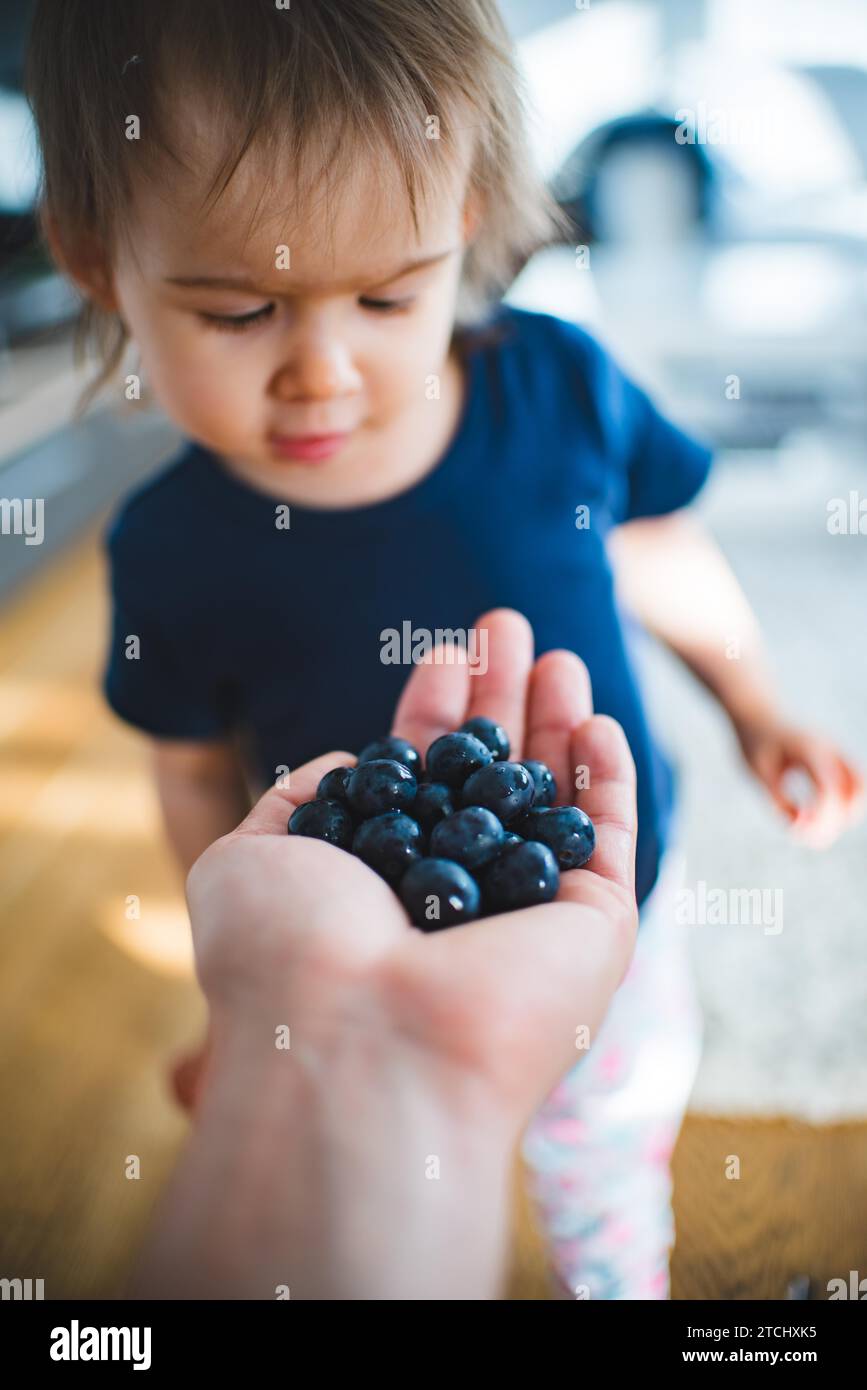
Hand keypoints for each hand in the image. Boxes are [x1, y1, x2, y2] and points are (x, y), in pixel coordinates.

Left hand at [187, 608, 638, 1125]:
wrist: (353, 1042)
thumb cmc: (285, 955)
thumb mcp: (251, 858)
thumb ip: (297, 801)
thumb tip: (346, 762)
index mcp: (385, 891)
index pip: (420, 788)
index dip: (431, 718)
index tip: (439, 654)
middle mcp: (459, 904)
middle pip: (492, 782)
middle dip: (501, 700)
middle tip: (507, 625)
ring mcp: (530, 918)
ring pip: (555, 802)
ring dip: (559, 723)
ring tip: (557, 651)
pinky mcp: (596, 929)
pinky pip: (610, 841)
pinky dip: (609, 780)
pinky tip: (596, 721)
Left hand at [735, 715, 863, 847]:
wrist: (757, 712)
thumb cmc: (755, 741)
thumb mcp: (758, 773)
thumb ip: (778, 801)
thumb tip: (799, 830)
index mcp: (810, 750)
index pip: (831, 788)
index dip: (822, 816)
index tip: (797, 830)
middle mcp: (830, 751)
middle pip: (857, 790)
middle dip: (839, 819)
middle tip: (810, 835)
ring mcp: (836, 754)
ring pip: (860, 789)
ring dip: (845, 814)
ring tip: (814, 828)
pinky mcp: (834, 761)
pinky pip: (851, 786)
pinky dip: (841, 806)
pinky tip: (815, 815)